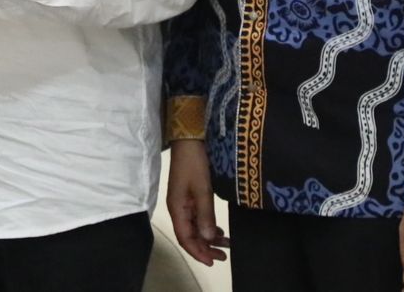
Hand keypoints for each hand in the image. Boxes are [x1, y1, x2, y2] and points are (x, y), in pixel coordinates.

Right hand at [166, 139, 228, 264]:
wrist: (188, 142)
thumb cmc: (194, 164)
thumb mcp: (203, 190)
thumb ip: (206, 215)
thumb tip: (208, 239)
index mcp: (177, 208)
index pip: (185, 238)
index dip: (198, 252)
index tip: (213, 262)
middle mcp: (178, 209)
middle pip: (189, 235)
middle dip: (205, 248)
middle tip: (223, 256)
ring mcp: (183, 203)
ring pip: (194, 228)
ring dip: (208, 238)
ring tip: (226, 245)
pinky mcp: (188, 197)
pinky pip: (196, 218)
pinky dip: (207, 227)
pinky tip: (218, 230)